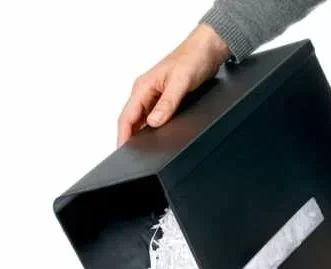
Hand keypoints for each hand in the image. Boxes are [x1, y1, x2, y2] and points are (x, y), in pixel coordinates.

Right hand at [117, 24, 229, 145]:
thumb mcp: (180, 82)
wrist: (208, 49)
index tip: (122, 150)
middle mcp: (146, 91)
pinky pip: (155, 116)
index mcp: (143, 86)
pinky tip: (158, 136)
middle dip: (130, 138)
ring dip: (141, 133)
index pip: (127, 116)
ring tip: (143, 150)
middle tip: (132, 156)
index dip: (123, 135)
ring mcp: (155, 95)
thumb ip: (167, 103)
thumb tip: (153, 122)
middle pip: (132, 120)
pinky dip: (154, 127)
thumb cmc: (193, 58)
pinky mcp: (166, 98)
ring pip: (143, 119)